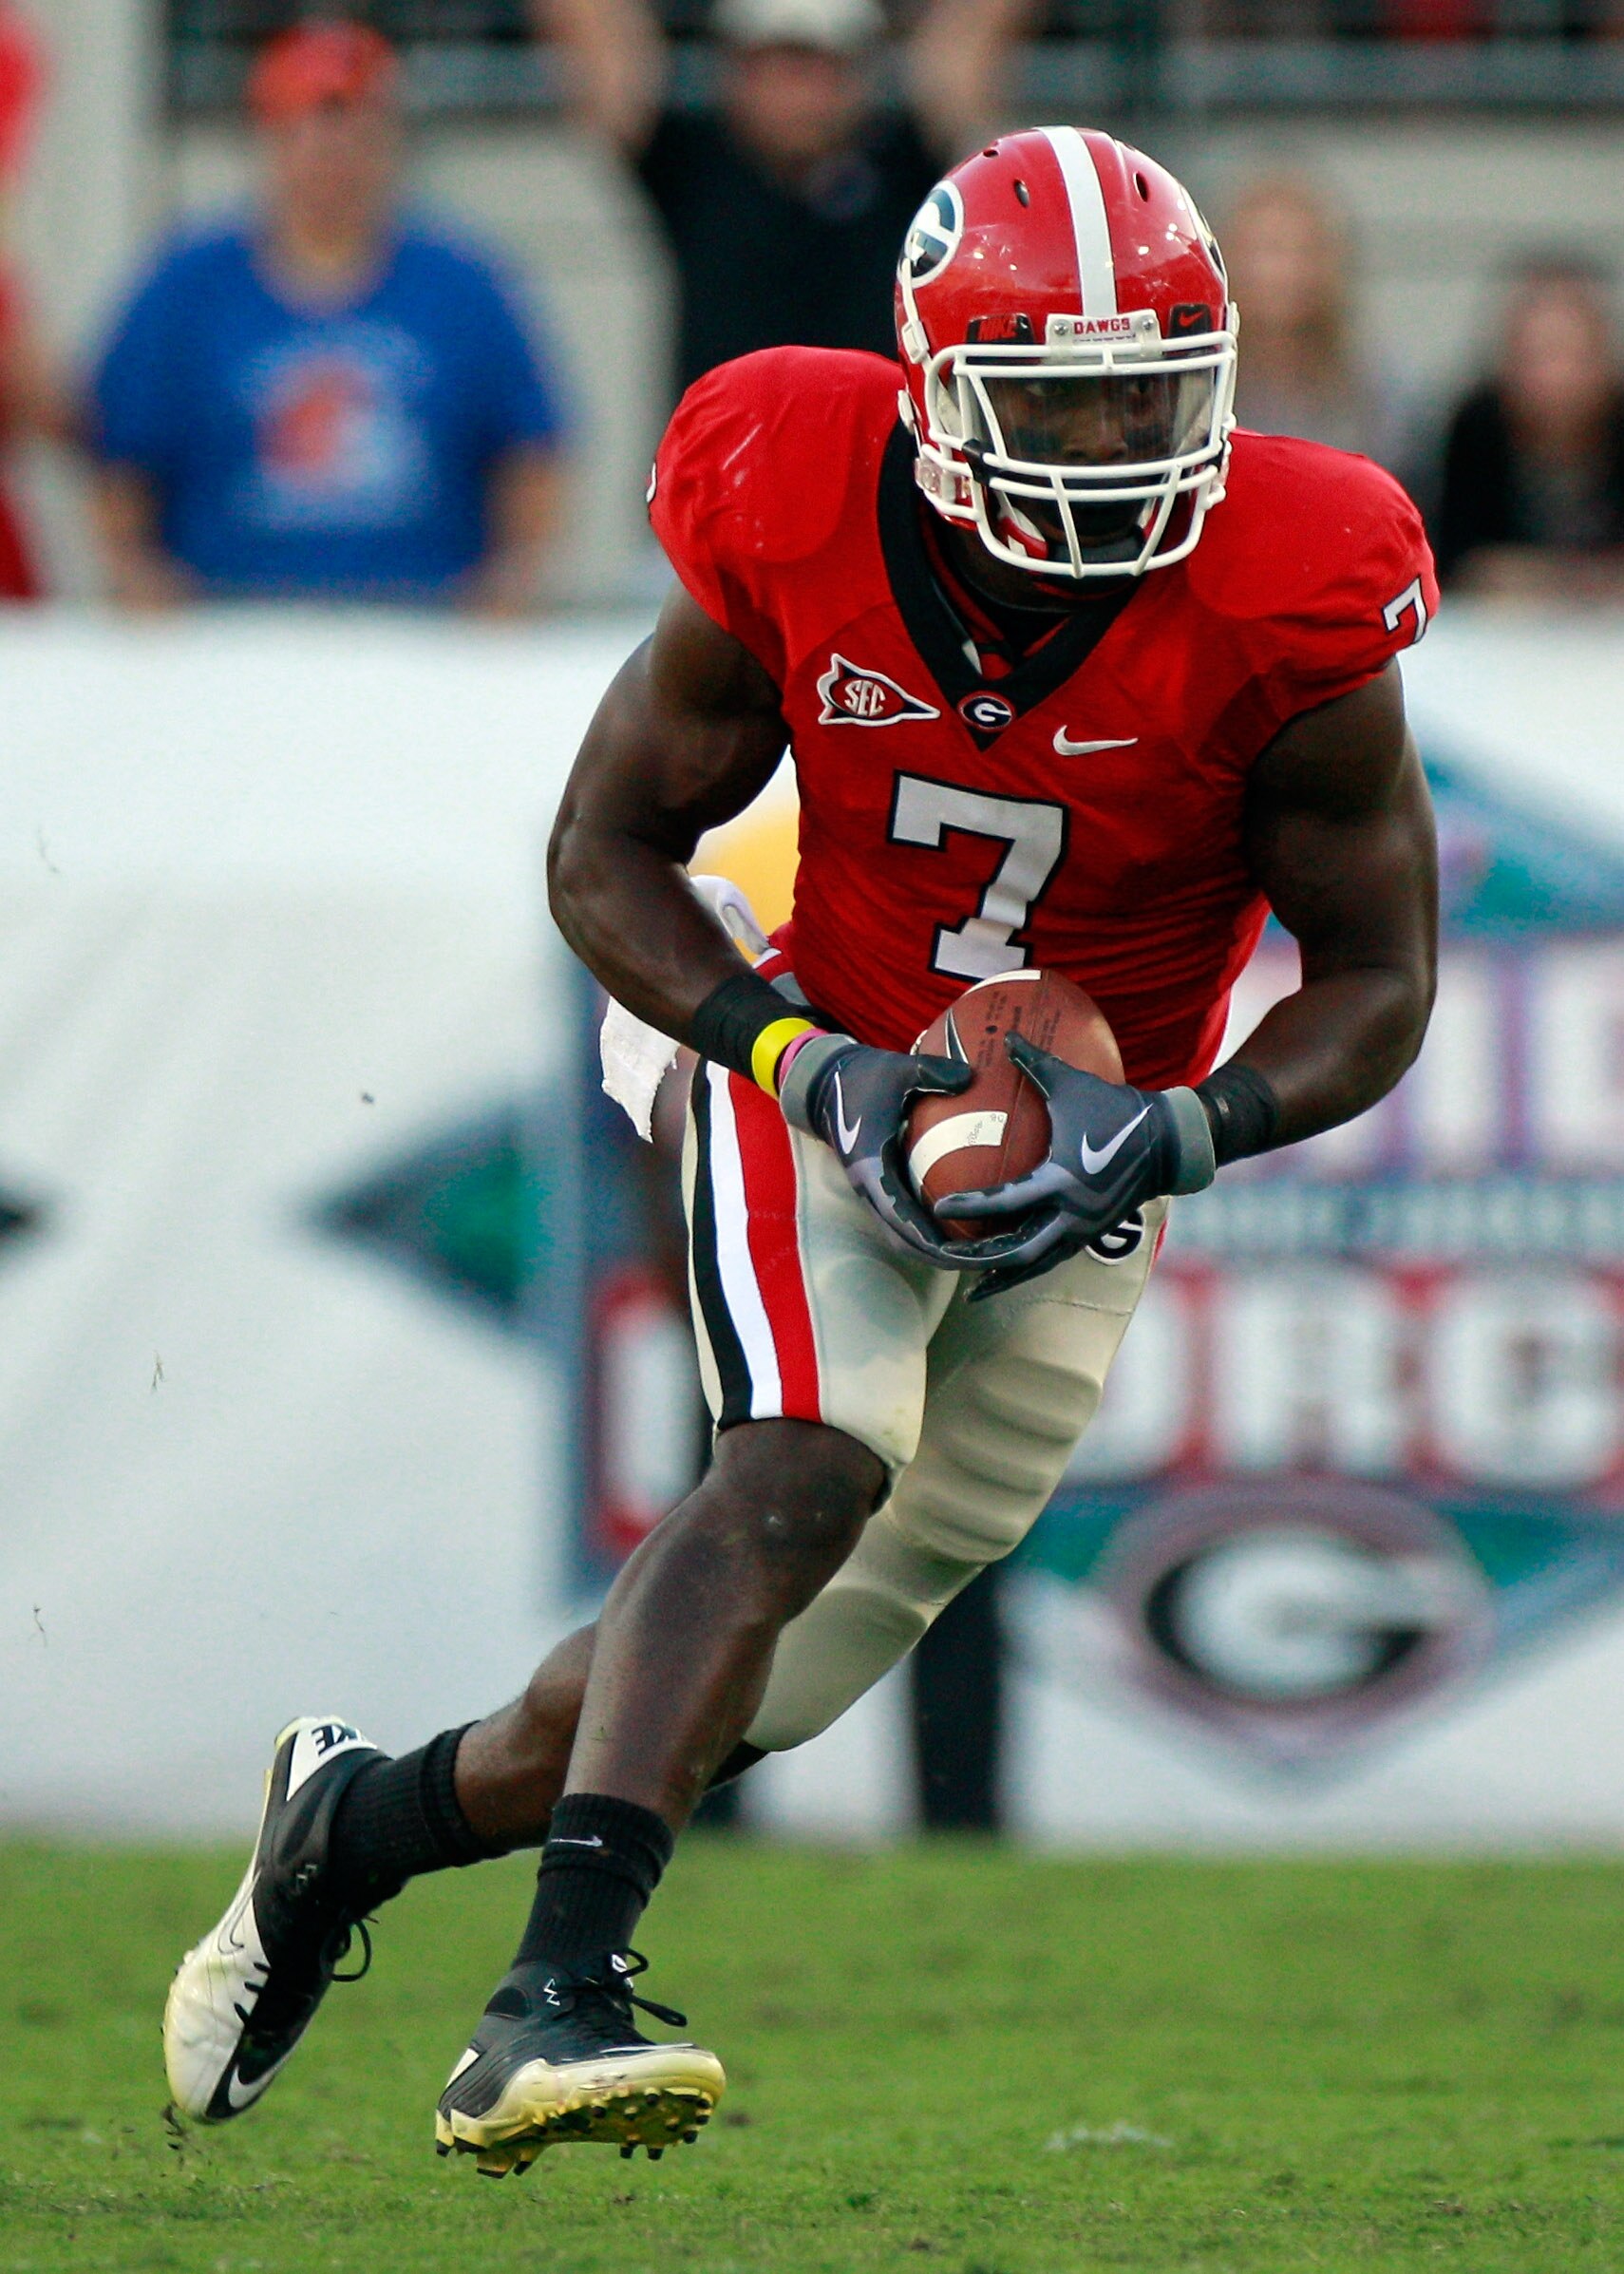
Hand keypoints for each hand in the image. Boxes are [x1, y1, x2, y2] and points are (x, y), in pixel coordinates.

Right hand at [779, 1033, 995, 1266]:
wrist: (825, 1083)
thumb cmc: (862, 1077)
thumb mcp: (897, 1069)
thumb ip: (931, 1072)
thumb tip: (970, 1077)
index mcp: (869, 1168)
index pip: (900, 1218)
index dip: (931, 1241)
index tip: (962, 1252)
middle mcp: (868, 1188)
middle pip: (904, 1241)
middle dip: (940, 1257)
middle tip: (983, 1261)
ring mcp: (871, 1191)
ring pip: (902, 1237)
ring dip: (934, 1252)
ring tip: (976, 1256)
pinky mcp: (877, 1188)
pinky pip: (903, 1221)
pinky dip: (928, 1235)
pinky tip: (960, 1232)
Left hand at [941, 1036, 1215, 1298]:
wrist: (1170, 1142)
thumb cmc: (1117, 1109)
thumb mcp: (1073, 1084)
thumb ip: (1036, 1063)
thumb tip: (1006, 1036)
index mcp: (1063, 1181)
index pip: (1007, 1202)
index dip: (971, 1206)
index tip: (939, 1205)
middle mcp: (1072, 1215)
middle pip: (1018, 1253)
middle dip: (981, 1261)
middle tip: (945, 1259)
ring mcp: (1084, 1230)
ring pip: (1036, 1265)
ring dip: (1003, 1274)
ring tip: (970, 1284)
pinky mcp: (1092, 1234)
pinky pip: (1053, 1258)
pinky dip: (1028, 1267)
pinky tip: (1006, 1271)